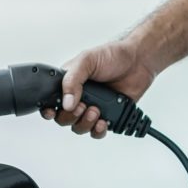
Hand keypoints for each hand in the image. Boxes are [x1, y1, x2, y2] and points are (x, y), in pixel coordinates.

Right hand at [41, 39, 157, 139]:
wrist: (138, 61)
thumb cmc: (113, 55)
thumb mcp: (87, 60)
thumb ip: (72, 80)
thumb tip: (66, 103)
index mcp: (68, 83)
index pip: (50, 101)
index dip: (48, 110)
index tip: (52, 112)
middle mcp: (78, 97)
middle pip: (63, 118)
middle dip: (70, 116)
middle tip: (82, 106)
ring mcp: (92, 107)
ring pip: (79, 127)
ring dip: (85, 123)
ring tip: (96, 110)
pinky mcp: (107, 116)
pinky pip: (96, 132)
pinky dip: (98, 130)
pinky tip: (103, 121)